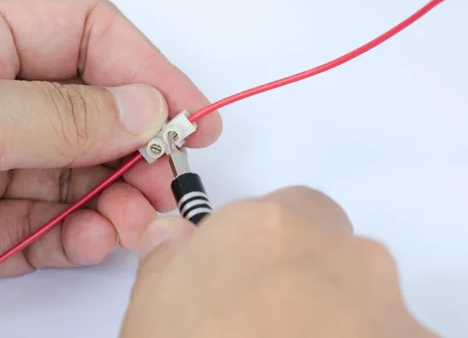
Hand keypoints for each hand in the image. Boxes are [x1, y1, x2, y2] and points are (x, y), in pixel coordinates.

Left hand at [0, 0, 221, 317]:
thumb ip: (62, 114)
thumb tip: (144, 109)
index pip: (87, 32)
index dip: (148, 68)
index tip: (193, 114)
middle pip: (92, 103)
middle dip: (138, 142)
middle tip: (169, 178)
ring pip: (78, 167)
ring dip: (116, 193)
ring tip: (137, 220)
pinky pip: (52, 217)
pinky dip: (82, 230)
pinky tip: (99, 241)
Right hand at [121, 186, 437, 337]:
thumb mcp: (152, 314)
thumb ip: (166, 260)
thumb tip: (172, 237)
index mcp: (264, 227)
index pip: (270, 211)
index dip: (251, 247)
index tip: (235, 280)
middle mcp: (334, 251)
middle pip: (321, 245)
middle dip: (297, 273)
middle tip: (261, 322)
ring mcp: (382, 303)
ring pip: (358, 290)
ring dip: (331, 313)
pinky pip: (385, 330)